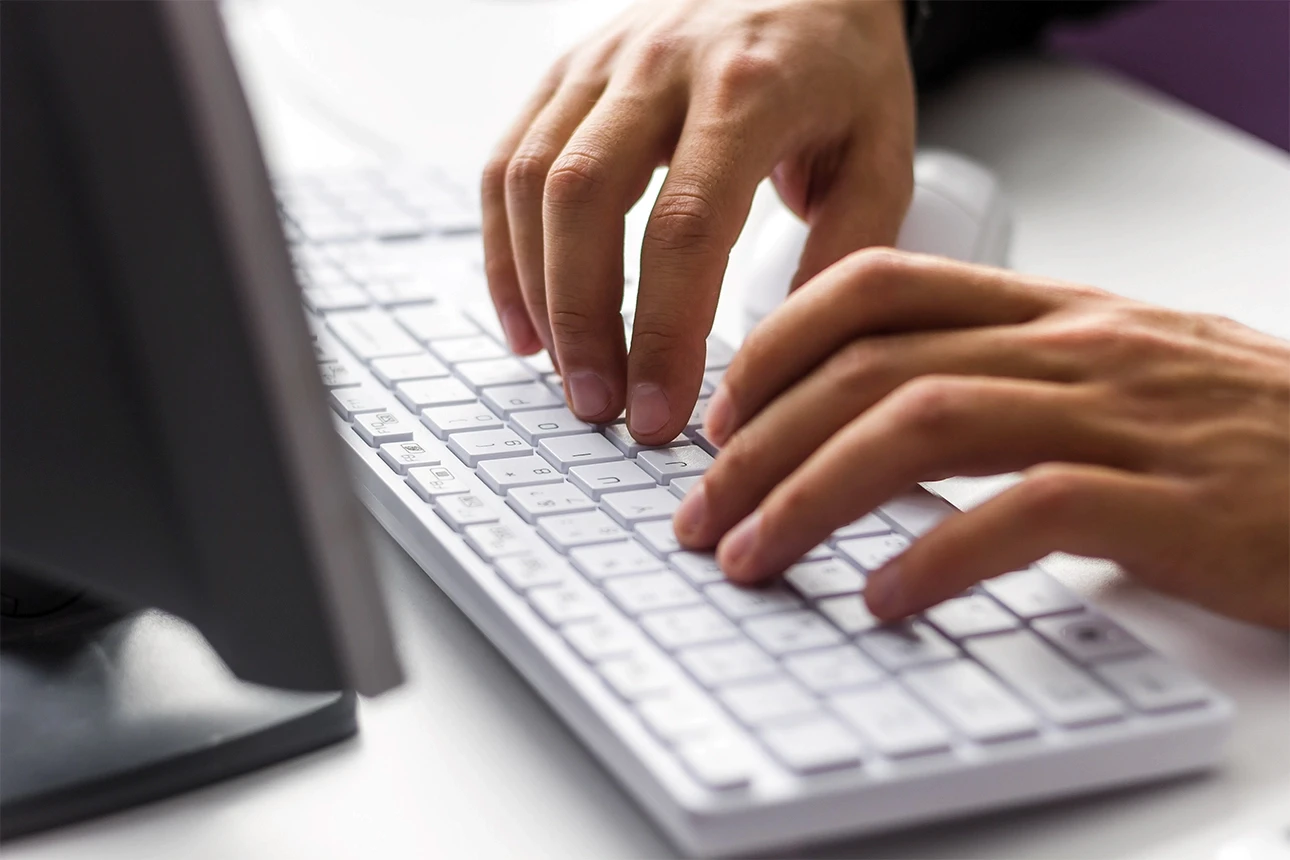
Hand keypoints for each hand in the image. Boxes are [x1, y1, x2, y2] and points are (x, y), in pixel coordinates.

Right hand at [481, 0, 914, 441]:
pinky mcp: (564, 73)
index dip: (663, 331)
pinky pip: (506, 163)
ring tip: (567, 376)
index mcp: (751, 88)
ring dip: (537, 293)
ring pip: (531, 181)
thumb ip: (845, 252)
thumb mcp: (881, 153)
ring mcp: (601, 63)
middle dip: (583, 320)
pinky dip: (503, 251)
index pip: (687, 225)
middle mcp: (662, 65)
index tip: (661, 411)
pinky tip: (527, 321)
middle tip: (599, 407)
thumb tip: (788, 356)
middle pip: (585, 200)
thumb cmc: (843, 67)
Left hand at [673, 250, 1289, 628]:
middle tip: (701, 510)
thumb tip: (874, 423)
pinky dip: (936, 557)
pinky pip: (1025, 514)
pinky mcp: (1169, 502)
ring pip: (922, 426)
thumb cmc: (1247, 434)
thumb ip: (1006, 378)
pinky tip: (886, 600)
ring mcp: (1123, 418)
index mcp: (1054, 311)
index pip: (881, 284)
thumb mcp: (1118, 374)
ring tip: (753, 555)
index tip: (724, 411)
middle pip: (872, 367)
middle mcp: (1075, 348)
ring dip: (812, 496)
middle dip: (761, 442)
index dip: (778, 341)